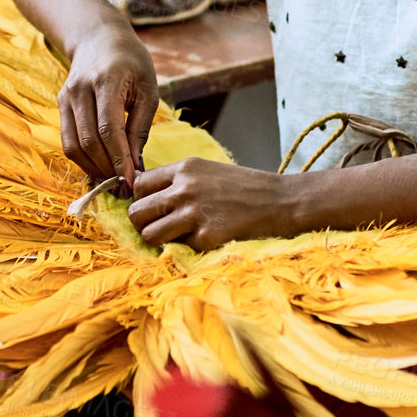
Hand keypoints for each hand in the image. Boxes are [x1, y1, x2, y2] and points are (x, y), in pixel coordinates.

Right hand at [58, 20, 159, 189]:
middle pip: (88, 140)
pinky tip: (98, 167)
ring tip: (111, 181)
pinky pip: (67, 139)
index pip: (108, 128)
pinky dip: (82, 159)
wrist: (99, 37)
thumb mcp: (148, 88)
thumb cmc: (131, 62)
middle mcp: (80, 89)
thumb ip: (139, 127)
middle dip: (106, 168)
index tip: (130, 179)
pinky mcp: (60, 104)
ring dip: (92, 168)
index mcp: (106, 80)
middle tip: (123, 187)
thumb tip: (134, 165)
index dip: (118, 158)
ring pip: (73, 144)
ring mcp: (66, 96)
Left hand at [128, 158, 298, 251]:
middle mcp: (184, 189)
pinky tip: (204, 239)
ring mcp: (194, 213)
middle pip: (136, 211)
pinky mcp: (206, 237)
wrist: (280, 201)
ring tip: (175, 237)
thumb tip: (144, 194)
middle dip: (142, 222)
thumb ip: (177, 180)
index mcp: (184, 168)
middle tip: (157, 226)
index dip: (140, 199)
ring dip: (158, 239)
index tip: (150, 208)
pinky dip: (187, 247)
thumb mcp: (207, 171)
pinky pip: (177, 248)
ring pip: (148, 234)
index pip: (138, 185)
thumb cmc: (244, 186)